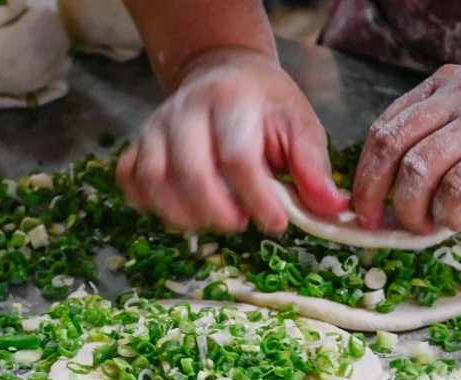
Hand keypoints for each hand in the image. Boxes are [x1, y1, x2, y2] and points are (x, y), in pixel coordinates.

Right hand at [117, 47, 346, 233]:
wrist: (224, 73)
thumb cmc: (266, 106)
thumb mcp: (300, 125)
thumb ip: (313, 168)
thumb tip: (331, 209)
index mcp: (232, 99)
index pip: (237, 156)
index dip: (256, 198)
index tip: (276, 224)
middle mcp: (187, 110)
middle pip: (189, 171)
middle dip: (216, 212)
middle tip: (240, 225)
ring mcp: (156, 128)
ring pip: (153, 179)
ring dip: (183, 215)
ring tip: (213, 221)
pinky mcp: (138, 144)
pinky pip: (129, 180)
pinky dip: (148, 204)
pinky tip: (178, 211)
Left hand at [352, 65, 460, 233]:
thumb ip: (431, 151)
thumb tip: (390, 204)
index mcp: (440, 88)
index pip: (382, 131)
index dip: (364, 176)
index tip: (364, 210)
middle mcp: (458, 95)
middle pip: (390, 147)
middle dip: (376, 195)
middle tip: (382, 226)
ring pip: (420, 168)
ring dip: (413, 209)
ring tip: (427, 226)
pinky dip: (450, 210)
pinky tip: (459, 219)